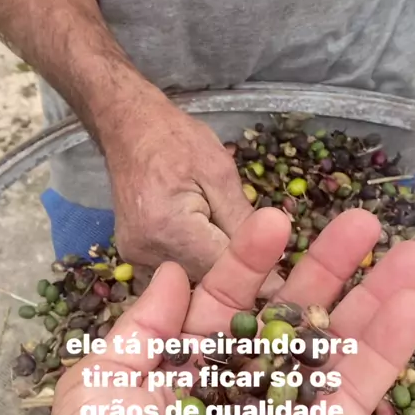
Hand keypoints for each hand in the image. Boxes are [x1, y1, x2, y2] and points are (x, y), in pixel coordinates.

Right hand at [103, 91, 275, 285]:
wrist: (129, 129)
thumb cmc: (177, 141)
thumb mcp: (221, 172)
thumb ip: (243, 220)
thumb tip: (274, 262)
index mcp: (170, 229)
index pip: (222, 268)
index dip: (257, 276)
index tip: (285, 284)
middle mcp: (147, 252)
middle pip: (205, 279)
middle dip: (234, 271)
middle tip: (266, 264)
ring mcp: (135, 257)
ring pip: (191, 277)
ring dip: (215, 267)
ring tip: (238, 249)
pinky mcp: (132, 256)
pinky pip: (175, 268)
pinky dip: (196, 260)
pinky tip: (210, 242)